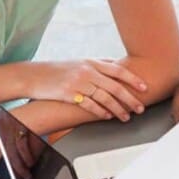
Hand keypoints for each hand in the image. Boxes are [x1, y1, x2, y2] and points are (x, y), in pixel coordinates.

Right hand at [30, 60, 147, 120]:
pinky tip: (107, 116)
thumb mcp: (79, 61)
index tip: (145, 88)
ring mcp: (78, 82)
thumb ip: (98, 63)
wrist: (33, 76)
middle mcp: (87, 71)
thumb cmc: (58, 70)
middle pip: (114, 86)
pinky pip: (89, 104)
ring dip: (117, 109)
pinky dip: (100, 111)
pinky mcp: (69, 94)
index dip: (133, 79)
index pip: (118, 70)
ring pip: (104, 97)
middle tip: (140, 108)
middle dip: (130, 98)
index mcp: (91, 62)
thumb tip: (117, 65)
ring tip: (126, 117)